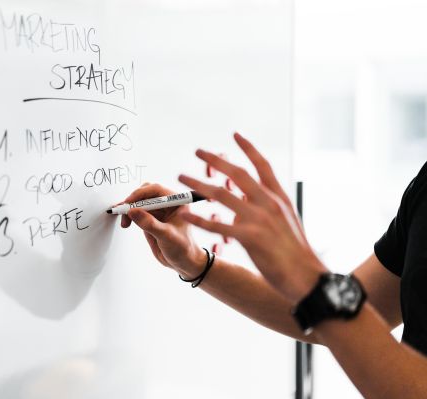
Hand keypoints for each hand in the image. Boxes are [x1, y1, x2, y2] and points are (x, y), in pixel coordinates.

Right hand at [119, 183, 206, 277]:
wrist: (182, 262)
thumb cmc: (184, 248)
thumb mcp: (167, 236)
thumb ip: (150, 224)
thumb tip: (133, 212)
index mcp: (177, 202)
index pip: (157, 190)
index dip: (141, 194)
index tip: (130, 203)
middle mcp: (167, 203)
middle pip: (145, 193)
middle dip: (133, 201)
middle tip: (124, 211)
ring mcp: (157, 211)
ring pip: (138, 202)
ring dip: (128, 209)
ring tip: (125, 222)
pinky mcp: (149, 219)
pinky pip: (136, 212)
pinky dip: (128, 215)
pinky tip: (125, 221)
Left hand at [178, 133, 326, 301]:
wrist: (307, 277)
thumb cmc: (295, 252)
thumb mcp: (285, 221)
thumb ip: (264, 206)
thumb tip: (239, 199)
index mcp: (279, 197)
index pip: (262, 165)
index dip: (248, 148)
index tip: (235, 135)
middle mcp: (269, 203)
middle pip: (237, 174)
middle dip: (216, 160)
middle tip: (198, 151)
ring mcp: (260, 219)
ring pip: (222, 195)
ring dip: (198, 185)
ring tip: (181, 178)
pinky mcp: (251, 238)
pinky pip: (218, 225)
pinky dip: (199, 219)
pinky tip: (186, 214)